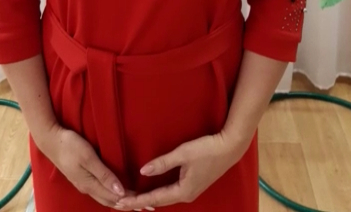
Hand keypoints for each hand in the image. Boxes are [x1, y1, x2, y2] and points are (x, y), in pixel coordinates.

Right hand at [39, 125, 134, 207]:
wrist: (51, 140)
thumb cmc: (70, 146)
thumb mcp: (88, 158)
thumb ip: (104, 175)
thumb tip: (120, 192)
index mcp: (89, 184)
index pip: (113, 197)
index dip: (129, 200)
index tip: (145, 202)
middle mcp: (87, 188)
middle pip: (109, 201)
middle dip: (126, 204)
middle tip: (143, 206)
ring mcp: (83, 183)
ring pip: (104, 197)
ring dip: (119, 201)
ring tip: (133, 202)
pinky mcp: (82, 177)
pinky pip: (99, 191)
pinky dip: (111, 195)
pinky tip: (116, 192)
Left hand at [114, 132, 241, 209]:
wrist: (230, 147)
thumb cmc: (207, 150)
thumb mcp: (183, 154)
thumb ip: (163, 163)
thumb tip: (143, 171)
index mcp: (183, 191)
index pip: (154, 199)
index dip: (136, 201)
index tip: (120, 204)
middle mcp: (186, 195)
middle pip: (158, 202)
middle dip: (139, 202)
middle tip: (120, 203)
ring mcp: (190, 190)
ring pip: (164, 198)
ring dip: (148, 199)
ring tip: (132, 198)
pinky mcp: (193, 184)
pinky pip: (170, 193)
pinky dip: (158, 194)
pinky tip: (151, 191)